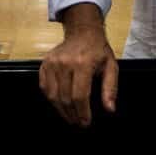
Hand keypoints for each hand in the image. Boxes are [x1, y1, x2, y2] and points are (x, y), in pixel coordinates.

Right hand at [39, 4, 117, 126]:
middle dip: (72, 114)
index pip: (79, 96)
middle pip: (65, 98)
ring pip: (53, 95)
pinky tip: (59, 104)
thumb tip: (110, 109)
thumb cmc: (98, 50)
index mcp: (83, 63)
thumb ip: (110, 88)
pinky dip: (51, 99)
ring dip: (61, 110)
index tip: (85, 122)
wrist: (82, 32)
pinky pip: (44, 87)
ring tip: (69, 117)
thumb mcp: (111, 67)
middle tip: (78, 123)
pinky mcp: (44, 64)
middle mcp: (65, 63)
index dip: (82, 113)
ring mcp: (52, 63)